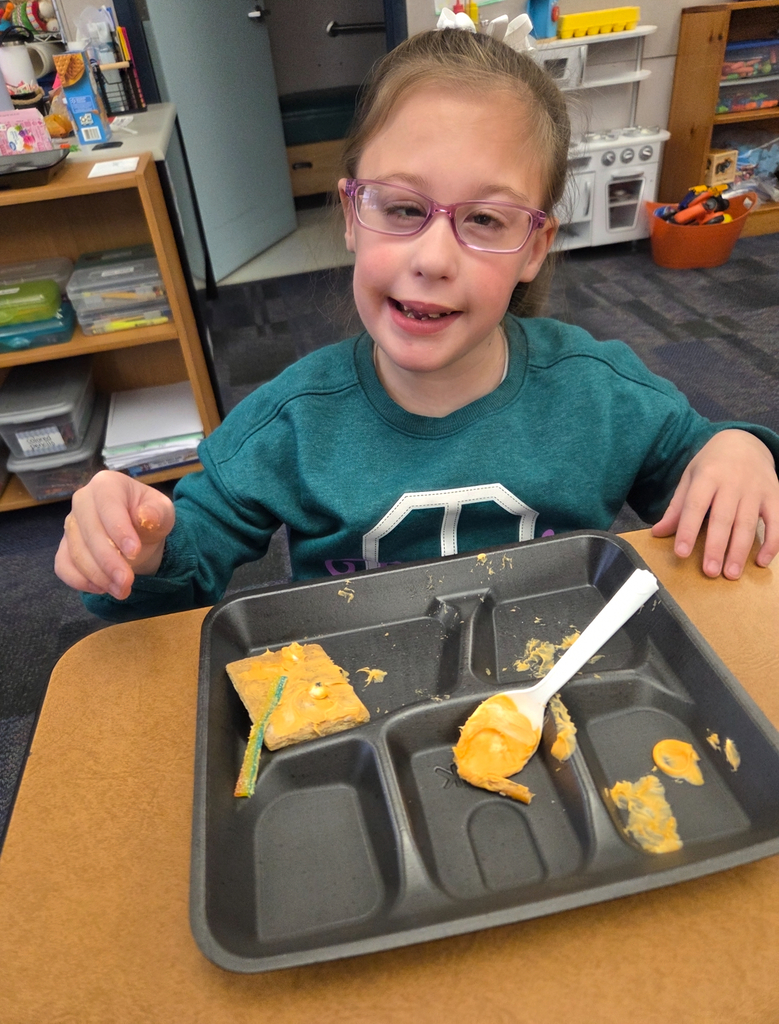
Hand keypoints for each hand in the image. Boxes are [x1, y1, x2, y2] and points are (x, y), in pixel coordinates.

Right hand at [55, 470, 174, 599]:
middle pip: (89, 532)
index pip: (108, 505)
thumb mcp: (163, 512)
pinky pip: (63, 566)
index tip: (134, 552)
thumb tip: (145, 517)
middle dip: (108, 561)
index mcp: (107, 484)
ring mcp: (70, 524)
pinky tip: (102, 588)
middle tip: (127, 582)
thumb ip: (157, 513)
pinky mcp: (65, 547)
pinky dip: (80, 581)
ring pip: (76, 552)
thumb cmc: (150, 517)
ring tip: (122, 590)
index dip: (119, 529)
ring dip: (98, 576)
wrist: (140, 534)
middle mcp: (82, 500)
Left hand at [652, 430, 778, 578]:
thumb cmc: (712, 465)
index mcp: (707, 477)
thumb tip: (657, 533)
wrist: (745, 442)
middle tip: (710, 572)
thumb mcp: (690, 478)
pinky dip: (772, 542)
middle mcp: (733, 482)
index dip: (687, 530)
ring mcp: (756, 489)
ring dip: (740, 551)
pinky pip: (777, 521)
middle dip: (716, 547)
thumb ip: (677, 507)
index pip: (694, 506)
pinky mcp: (775, 495)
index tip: (681, 554)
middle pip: (723, 518)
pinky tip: (762, 561)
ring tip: (731, 574)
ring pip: (748, 523)